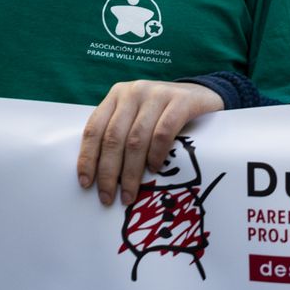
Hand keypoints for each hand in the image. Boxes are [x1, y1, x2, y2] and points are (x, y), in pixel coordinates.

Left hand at [78, 81, 222, 206]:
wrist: (203, 94)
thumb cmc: (164, 113)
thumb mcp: (138, 115)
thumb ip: (121, 132)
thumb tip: (100, 174)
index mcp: (117, 95)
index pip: (94, 129)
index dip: (87, 158)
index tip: (86, 184)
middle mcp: (133, 92)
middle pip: (114, 138)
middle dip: (108, 172)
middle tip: (108, 197)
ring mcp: (158, 94)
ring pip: (136, 139)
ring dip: (131, 171)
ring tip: (129, 193)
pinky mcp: (181, 101)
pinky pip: (164, 132)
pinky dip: (156, 154)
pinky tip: (154, 169)